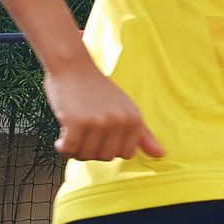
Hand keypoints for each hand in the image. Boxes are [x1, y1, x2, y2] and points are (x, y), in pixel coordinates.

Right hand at [43, 60, 165, 161]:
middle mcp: (119, 121)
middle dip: (92, 150)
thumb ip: (143, 135)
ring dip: (75, 149)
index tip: (101, 135)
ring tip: (73, 133)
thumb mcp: (126, 109)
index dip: (109, 148)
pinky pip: (70, 150)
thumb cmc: (97, 89)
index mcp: (134, 119)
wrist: (72, 66)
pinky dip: (63, 147)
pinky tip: (62, 138)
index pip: (125, 155)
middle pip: (105, 157)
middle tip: (84, 133)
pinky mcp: (77, 123)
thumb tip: (161, 155)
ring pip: (87, 155)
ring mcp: (98, 122)